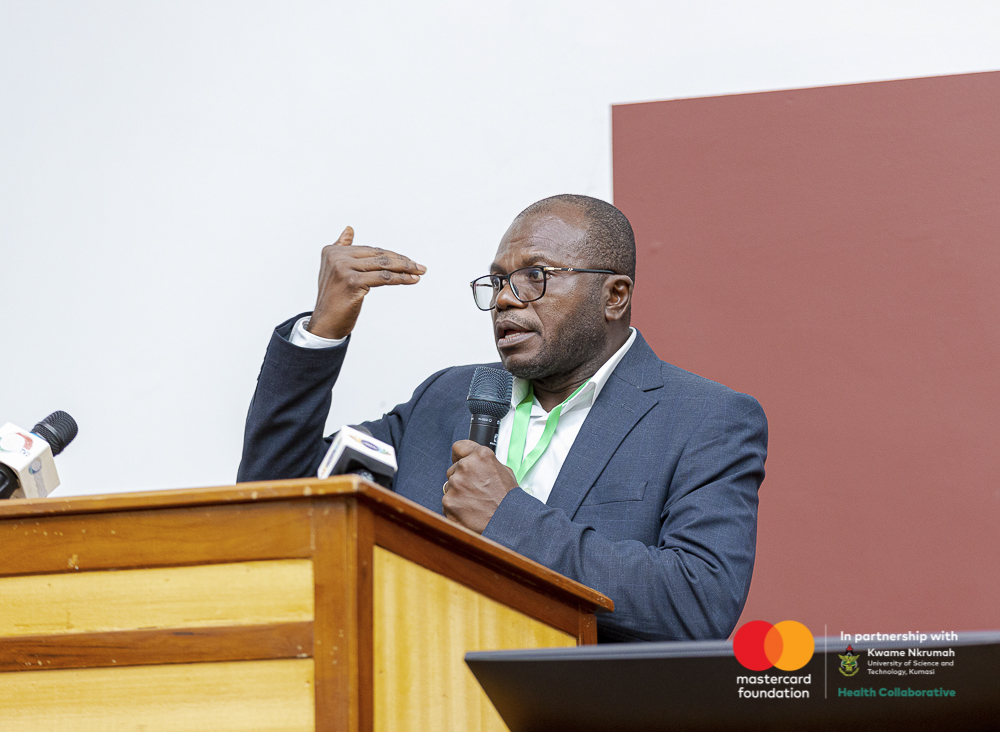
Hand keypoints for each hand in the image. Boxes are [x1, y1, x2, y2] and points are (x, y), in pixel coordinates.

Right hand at [307, 226, 426, 338]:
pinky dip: (400, 278)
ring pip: (383, 265)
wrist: (325, 323)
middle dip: (401, 261)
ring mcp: (343, 269)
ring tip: (419, 272)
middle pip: (377, 255)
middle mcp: (336, 257)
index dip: (391, 255)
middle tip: (419, 266)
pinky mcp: (352, 282)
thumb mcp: (334, 269)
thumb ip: (341, 247)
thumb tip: (349, 229)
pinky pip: (383, 278)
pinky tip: (411, 280)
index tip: (408, 260)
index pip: (370, 250)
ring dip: (405, 268)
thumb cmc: (334, 299)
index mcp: (332, 251)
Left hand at [442, 440, 518, 533]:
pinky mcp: (449, 501)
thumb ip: (486, 464)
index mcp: (481, 456)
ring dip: (458, 494)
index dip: (459, 455)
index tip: (458, 460)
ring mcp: (455, 484)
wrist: (507, 522)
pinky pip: (447, 503)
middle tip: (475, 491)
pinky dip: (455, 508)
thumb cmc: (508, 500)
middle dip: (461, 479)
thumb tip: (478, 465)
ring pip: (450, 487)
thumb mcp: (504, 472)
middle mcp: (465, 467)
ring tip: (475, 504)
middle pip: (453, 469)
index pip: (459, 447)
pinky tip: (469, 512)